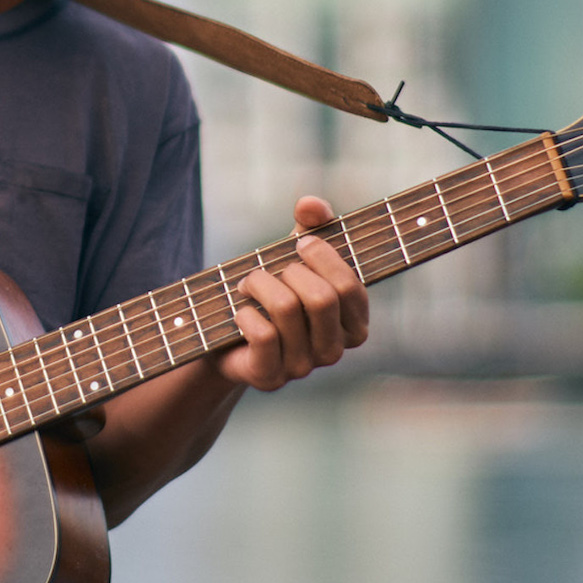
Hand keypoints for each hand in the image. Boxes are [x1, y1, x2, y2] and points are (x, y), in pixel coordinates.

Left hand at [212, 195, 369, 390]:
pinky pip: (263, 336)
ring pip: (287, 310)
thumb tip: (311, 204)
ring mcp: (304, 368)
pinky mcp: (271, 377)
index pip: (350, 288)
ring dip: (259, 284)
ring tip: (246, 283)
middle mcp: (334, 351)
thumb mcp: (295, 254)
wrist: (228, 334)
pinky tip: (240, 313)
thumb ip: (311, 225)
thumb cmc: (273, 290)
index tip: (301, 243)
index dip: (325, 258)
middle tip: (270, 268)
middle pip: (321, 298)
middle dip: (289, 271)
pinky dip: (245, 314)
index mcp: (354, 324)